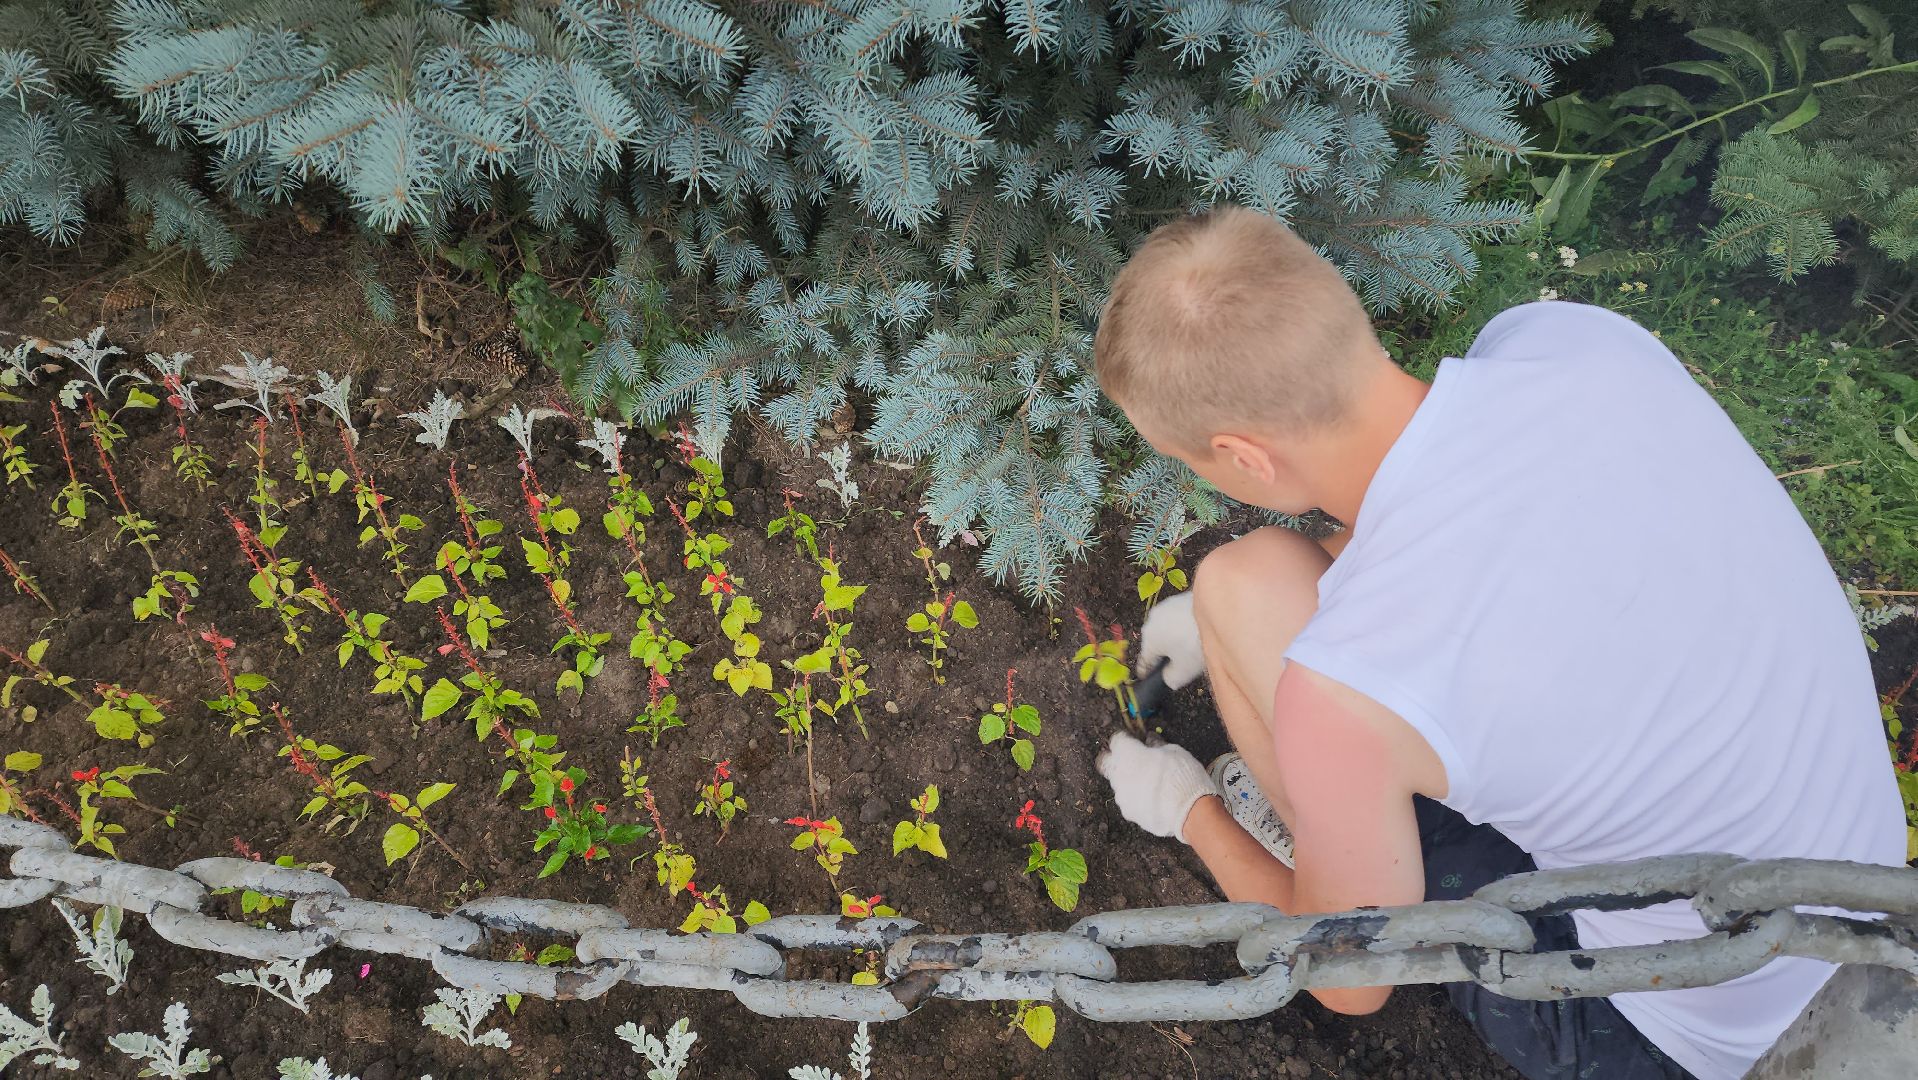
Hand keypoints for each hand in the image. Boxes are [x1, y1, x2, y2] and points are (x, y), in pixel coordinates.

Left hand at [1096, 732, 1215, 842]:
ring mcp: (1121, 795)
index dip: (1127, 740)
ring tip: (1150, 784)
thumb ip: (1157, 745)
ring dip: (1129, 781)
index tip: (1136, 741)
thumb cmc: (1183, 777)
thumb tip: (1150, 741)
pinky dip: (1137, 798)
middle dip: (1117, 760)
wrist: (1189, 812)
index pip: (1116, 740)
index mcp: (1128, 754)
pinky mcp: (1128, 813)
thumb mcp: (1175, 752)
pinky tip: (1153, 799)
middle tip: (1134, 760)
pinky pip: (1128, 800)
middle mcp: (1118, 774)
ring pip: (1118, 784)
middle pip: (1107, 763)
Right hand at [1138, 591, 1203, 689]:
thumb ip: (1170, 679)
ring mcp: (1165, 607)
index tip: (1148, 677)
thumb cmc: (1196, 643)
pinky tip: (1197, 631)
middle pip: (1156, 644)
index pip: (1145, 662)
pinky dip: (1184, 625)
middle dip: (1166, 653)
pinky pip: (1178, 618)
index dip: (1148, 672)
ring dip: (1176, 637)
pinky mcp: (1179, 599)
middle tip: (1182, 662)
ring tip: (1193, 645)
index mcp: (1149, 640)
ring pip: (1167, 629)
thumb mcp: (1184, 672)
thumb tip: (1168, 677)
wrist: (1219, 611)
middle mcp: (1151, 621)